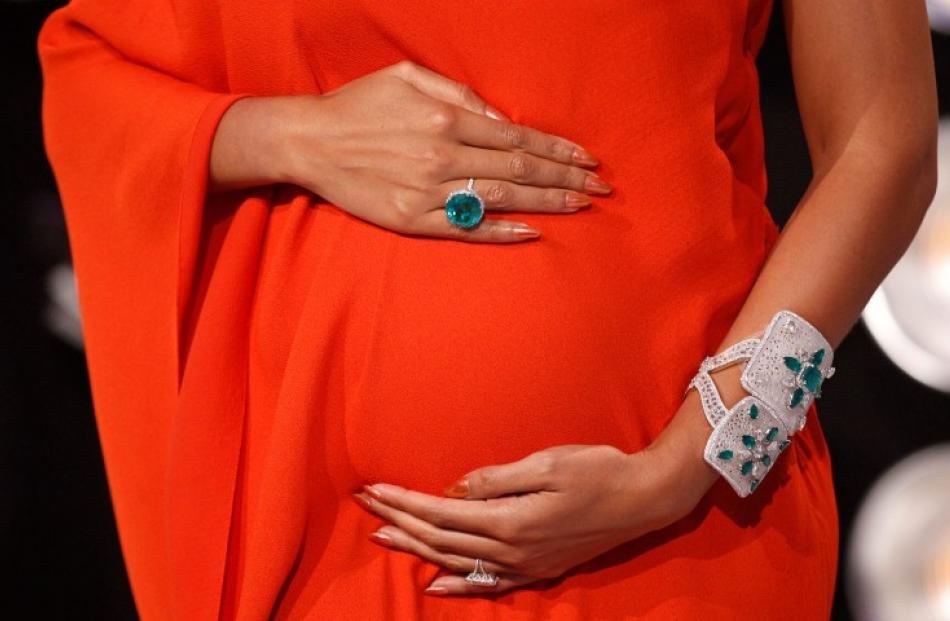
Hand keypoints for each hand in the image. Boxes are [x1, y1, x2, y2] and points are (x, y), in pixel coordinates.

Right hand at [210, 60, 609, 241]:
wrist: (310, 141)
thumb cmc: (360, 104)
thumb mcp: (410, 77)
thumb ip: (462, 95)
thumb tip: (504, 121)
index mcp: (447, 118)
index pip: (519, 138)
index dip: (558, 150)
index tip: (588, 160)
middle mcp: (443, 155)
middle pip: (520, 171)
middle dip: (566, 179)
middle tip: (600, 189)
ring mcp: (428, 192)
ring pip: (501, 199)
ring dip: (546, 204)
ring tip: (580, 206)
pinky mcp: (412, 219)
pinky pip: (465, 227)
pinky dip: (501, 231)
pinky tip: (532, 233)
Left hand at [352, 438, 715, 596]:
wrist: (643, 499)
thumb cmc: (597, 470)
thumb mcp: (546, 463)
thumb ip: (495, 479)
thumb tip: (453, 490)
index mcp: (510, 520)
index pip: (439, 513)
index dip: (403, 501)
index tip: (373, 489)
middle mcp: (512, 550)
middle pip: (439, 538)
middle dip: (399, 521)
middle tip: (366, 506)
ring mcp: (524, 565)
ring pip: (455, 560)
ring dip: (415, 548)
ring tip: (383, 536)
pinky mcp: (537, 570)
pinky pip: (486, 584)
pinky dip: (456, 585)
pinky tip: (434, 585)